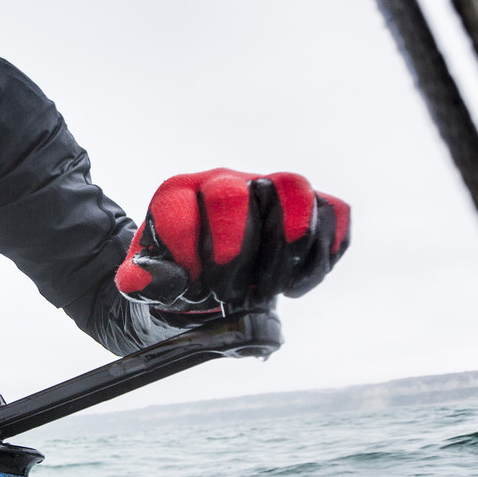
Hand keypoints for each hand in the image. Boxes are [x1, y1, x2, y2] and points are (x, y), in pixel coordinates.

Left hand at [116, 169, 350, 325]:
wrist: (203, 288)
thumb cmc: (173, 283)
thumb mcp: (145, 288)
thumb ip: (142, 283)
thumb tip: (159, 280)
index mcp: (176, 195)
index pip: (180, 207)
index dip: (187, 255)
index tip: (192, 289)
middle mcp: (223, 181)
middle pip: (234, 193)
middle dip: (233, 254)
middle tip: (227, 295)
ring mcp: (268, 190)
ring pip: (294, 189)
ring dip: (286, 248)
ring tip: (269, 290)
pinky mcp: (309, 209)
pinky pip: (334, 213)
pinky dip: (324, 254)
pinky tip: (294, 286)